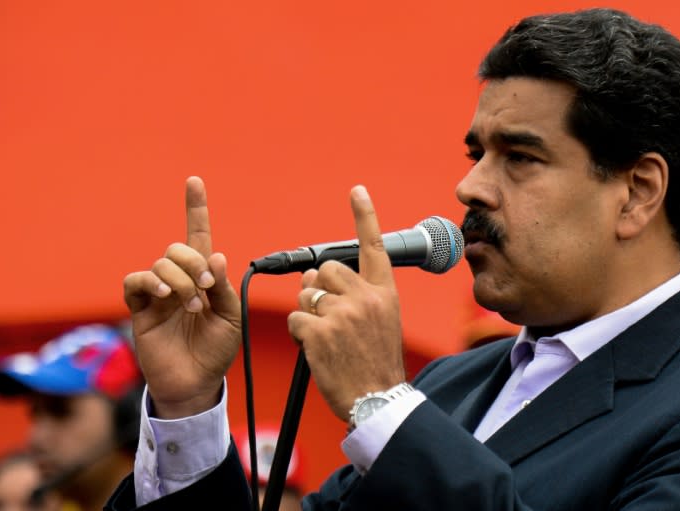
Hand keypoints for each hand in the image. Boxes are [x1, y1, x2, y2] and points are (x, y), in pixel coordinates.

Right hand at [123, 176, 241, 418]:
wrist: (196, 383)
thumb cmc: (215, 351)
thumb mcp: (231, 318)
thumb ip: (223, 287)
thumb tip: (214, 255)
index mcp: (204, 279)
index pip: (198, 236)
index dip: (196, 209)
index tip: (194, 181)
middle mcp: (179, 280)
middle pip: (179, 248)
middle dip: (195, 264)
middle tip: (207, 290)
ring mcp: (158, 293)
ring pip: (162, 262)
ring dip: (181, 280)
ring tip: (193, 306)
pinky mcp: (140, 308)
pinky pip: (136, 280)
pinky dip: (151, 281)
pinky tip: (166, 296)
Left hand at [287, 185, 405, 420]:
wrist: (378, 400)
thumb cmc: (376, 362)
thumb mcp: (380, 322)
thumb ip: (353, 295)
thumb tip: (313, 274)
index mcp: (384, 293)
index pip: (373, 247)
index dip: (364, 216)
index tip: (357, 191)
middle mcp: (365, 298)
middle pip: (326, 270)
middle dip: (319, 287)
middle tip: (327, 315)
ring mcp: (342, 314)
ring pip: (306, 293)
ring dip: (308, 311)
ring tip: (324, 336)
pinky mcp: (319, 332)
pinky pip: (295, 317)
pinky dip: (299, 333)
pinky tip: (315, 347)